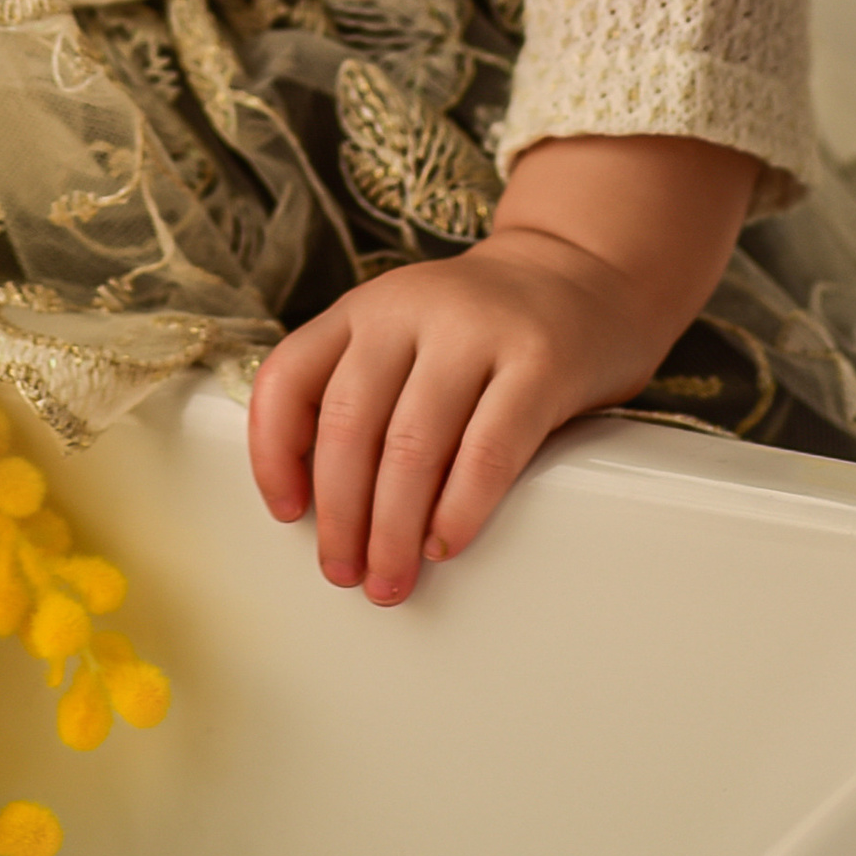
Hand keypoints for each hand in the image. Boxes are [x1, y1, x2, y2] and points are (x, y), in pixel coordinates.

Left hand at [246, 133, 757, 601]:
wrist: (583, 275)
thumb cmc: (481, 331)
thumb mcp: (405, 334)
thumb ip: (362, 390)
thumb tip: (318, 508)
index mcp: (364, 308)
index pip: (288, 375)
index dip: (273, 452)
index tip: (286, 514)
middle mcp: (409, 307)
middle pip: (349, 423)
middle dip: (340, 514)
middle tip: (344, 573)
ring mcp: (476, 329)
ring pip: (412, 445)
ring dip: (393, 529)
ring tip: (391, 580)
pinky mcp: (539, 361)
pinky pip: (488, 449)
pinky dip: (460, 509)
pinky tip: (448, 543)